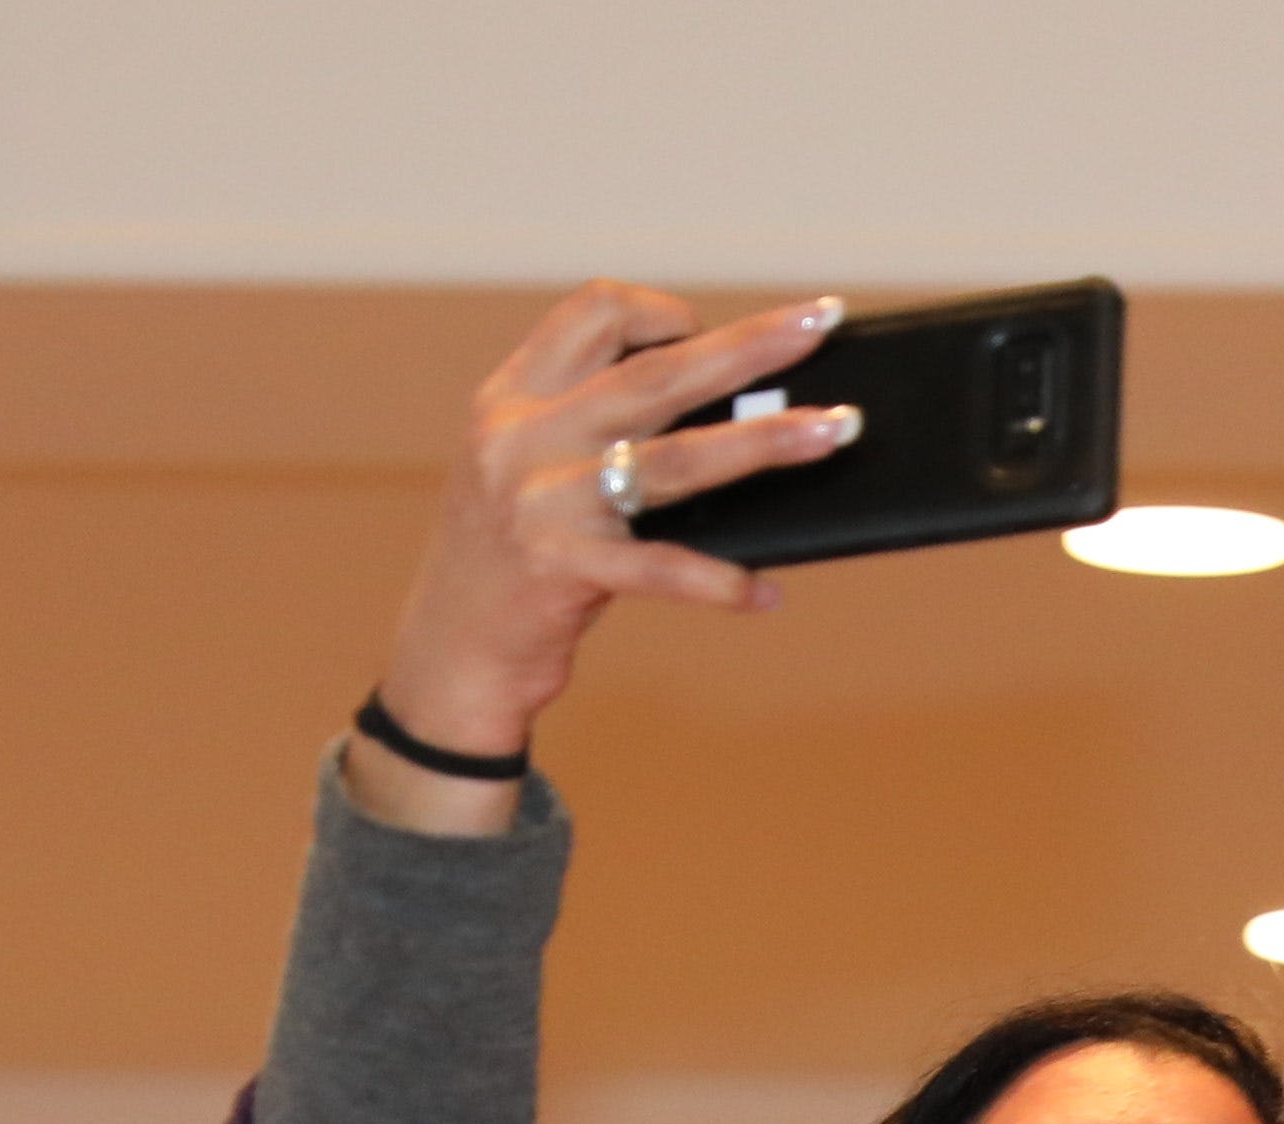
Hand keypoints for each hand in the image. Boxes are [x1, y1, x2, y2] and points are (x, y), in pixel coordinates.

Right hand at [351, 282, 860, 830]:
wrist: (450, 651)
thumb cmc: (516, 560)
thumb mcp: (535, 473)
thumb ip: (600, 433)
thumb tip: (734, 423)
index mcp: (513, 395)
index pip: (593, 313)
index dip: (660, 312)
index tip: (707, 330)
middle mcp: (522, 434)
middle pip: (657, 373)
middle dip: (748, 346)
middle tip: (819, 322)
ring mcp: (540, 501)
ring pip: (675, 459)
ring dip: (765, 444)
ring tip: (833, 432)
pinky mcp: (559, 569)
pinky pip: (660, 569)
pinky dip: (719, 580)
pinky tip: (766, 593)